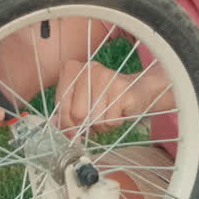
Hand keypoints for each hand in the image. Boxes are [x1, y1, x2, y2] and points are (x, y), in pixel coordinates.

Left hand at [55, 59, 171, 135]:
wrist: (139, 89)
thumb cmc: (104, 98)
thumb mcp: (81, 102)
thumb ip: (66, 114)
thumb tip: (59, 129)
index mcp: (72, 68)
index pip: (61, 104)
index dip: (66, 122)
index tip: (72, 130)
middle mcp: (89, 68)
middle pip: (77, 113)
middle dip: (85, 125)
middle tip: (95, 119)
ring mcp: (107, 76)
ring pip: (94, 119)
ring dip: (101, 125)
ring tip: (108, 113)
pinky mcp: (123, 89)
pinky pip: (111, 120)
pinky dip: (114, 123)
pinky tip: (119, 111)